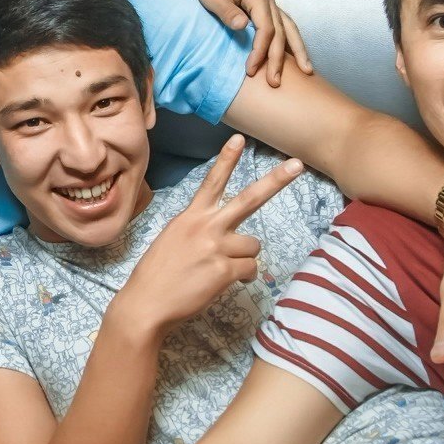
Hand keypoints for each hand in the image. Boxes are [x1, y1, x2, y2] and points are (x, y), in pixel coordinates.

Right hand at [109, 136, 302, 338]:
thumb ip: (198, 231)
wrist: (147, 303)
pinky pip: (249, 269)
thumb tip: (222, 238)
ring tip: (221, 270)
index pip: (212, 182)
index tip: (239, 139)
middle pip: (249, 199)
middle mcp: (205, 226)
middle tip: (297, 165)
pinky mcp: (224, 270)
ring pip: (253, 246)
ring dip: (243, 259)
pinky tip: (221, 284)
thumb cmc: (157, 275)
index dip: (226, 160)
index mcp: (190, 217)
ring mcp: (216, 247)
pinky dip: (241, 278)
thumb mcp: (172, 240)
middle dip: (276, 181)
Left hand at [179, 0, 312, 87]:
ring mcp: (267, 0)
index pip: (267, 28)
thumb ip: (227, 12)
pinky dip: (288, 41)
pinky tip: (291, 55)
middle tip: (275, 82)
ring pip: (288, 27)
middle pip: (281, 31)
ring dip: (297, 50)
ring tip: (307, 71)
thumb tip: (243, 27)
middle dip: (279, 58)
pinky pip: (281, 25)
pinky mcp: (262, 4)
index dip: (260, 51)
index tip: (251, 69)